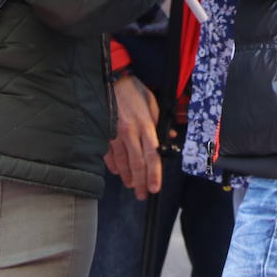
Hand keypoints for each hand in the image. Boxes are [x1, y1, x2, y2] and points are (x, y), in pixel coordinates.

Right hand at [103, 75, 161, 199]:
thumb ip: (160, 123)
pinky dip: (114, 165)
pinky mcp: (105, 134)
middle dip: (141, 182)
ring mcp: (116, 135)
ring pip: (122, 162)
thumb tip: (170, 137)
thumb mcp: (154, 104)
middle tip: (143, 195)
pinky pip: (109, 155)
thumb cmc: (135, 91)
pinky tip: (118, 173)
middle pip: (137, 164)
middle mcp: (131, 133)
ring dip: (128, 177)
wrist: (113, 81)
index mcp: (145, 126)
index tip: (155, 188)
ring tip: (132, 187)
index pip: (152, 155)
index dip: (154, 174)